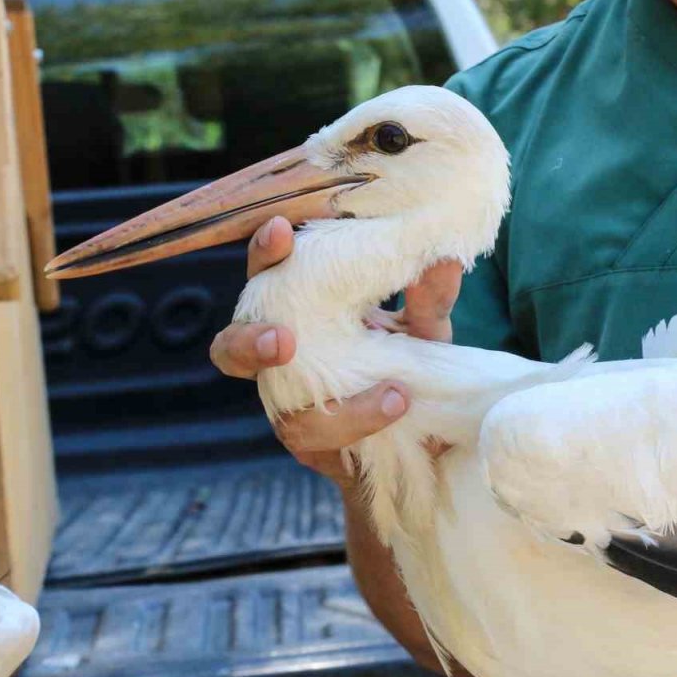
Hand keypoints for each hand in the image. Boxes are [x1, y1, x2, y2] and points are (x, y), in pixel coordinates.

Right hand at [209, 216, 461, 486]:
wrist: (424, 438)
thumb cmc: (408, 366)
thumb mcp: (425, 328)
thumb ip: (430, 299)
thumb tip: (444, 261)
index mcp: (297, 311)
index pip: (267, 276)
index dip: (263, 254)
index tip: (280, 231)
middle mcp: (280, 357)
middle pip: (231, 346)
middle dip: (249, 341)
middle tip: (282, 340)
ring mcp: (288, 404)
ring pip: (278, 406)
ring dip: (331, 404)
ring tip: (391, 391)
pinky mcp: (310, 445)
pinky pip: (319, 437)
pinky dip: (360, 420)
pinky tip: (397, 405)